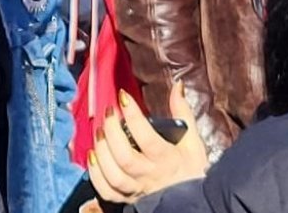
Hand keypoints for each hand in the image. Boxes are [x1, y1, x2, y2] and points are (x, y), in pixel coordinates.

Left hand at [89, 82, 209, 203]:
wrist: (195, 201)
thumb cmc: (192, 169)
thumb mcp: (193, 140)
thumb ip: (183, 112)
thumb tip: (177, 86)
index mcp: (167, 159)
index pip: (147, 137)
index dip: (133, 116)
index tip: (124, 97)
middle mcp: (150, 176)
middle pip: (125, 156)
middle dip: (112, 131)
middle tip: (108, 112)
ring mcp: (137, 189)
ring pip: (113, 175)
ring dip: (102, 151)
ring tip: (99, 131)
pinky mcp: (127, 199)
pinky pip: (106, 191)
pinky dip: (95, 175)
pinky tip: (93, 156)